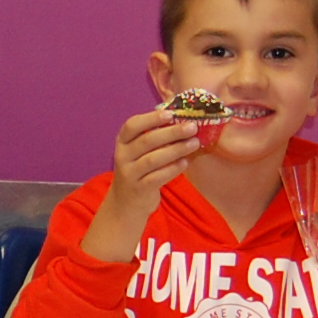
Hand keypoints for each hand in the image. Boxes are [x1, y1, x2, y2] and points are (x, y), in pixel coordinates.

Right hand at [80, 109, 205, 263]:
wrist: (126, 203)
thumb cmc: (139, 170)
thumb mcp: (138, 152)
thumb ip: (154, 137)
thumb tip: (182, 120)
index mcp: (123, 142)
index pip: (132, 126)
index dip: (150, 119)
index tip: (170, 114)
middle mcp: (122, 156)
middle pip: (147, 141)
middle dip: (171, 133)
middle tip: (192, 127)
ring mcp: (129, 174)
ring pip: (153, 159)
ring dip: (176, 150)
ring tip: (194, 143)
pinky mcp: (139, 189)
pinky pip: (158, 177)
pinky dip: (173, 169)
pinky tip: (185, 162)